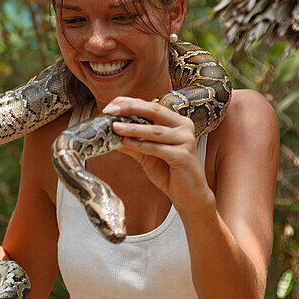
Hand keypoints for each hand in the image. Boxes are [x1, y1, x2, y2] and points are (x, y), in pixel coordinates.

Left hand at [102, 97, 210, 212]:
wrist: (189, 195)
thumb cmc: (168, 172)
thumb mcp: (146, 155)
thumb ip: (131, 143)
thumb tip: (109, 133)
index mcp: (176, 121)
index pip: (151, 106)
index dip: (130, 103)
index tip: (111, 105)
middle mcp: (184, 126)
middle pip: (155, 111)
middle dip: (130, 108)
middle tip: (110, 110)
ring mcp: (186, 140)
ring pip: (155, 130)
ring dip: (133, 128)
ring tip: (115, 127)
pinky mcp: (184, 156)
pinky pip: (159, 148)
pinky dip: (141, 145)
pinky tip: (126, 143)